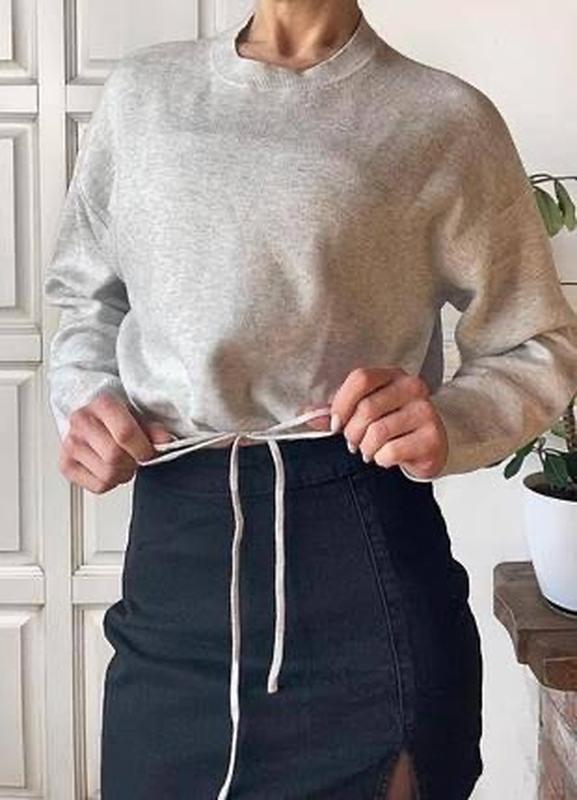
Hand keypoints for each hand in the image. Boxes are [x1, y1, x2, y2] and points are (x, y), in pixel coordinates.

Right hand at [58, 392, 173, 493]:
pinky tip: (111, 469)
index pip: (125, 433)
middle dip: (132, 462)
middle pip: (114, 457)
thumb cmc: (118, 416)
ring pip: (107, 475)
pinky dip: (111, 482)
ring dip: (123, 474)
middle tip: (136, 458)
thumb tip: (165, 441)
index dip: (142, 449)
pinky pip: (98, 486)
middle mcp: (81, 422)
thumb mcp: (139, 416)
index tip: (148, 452)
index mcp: (102, 404)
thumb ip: (153, 429)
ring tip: (124, 463)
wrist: (92, 417)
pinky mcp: (66, 465)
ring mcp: (71, 444)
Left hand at [305, 366, 448, 479]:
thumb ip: (339, 411)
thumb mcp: (368, 412)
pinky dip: (381, 459)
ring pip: (377, 433)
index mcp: (393, 375)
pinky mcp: (431, 437)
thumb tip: (307, 414)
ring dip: (366, 448)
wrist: (432, 445)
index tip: (335, 423)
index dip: (341, 403)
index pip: (360, 378)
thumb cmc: (394, 426)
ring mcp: (425, 411)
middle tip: (353, 443)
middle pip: (366, 408)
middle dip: (352, 432)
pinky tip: (387, 457)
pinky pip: (391, 451)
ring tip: (370, 450)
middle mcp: (412, 388)